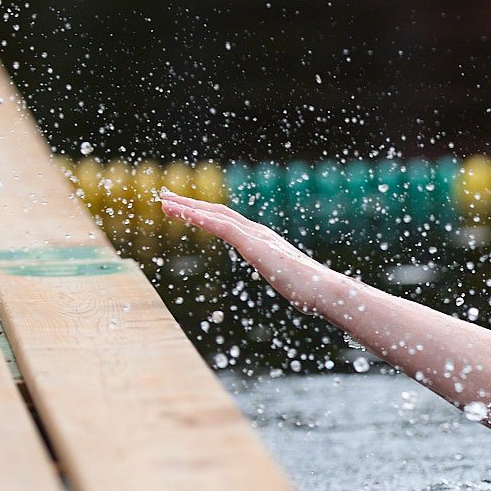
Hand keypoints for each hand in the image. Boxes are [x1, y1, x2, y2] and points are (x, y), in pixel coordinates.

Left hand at [158, 189, 321, 302]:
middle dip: (190, 204)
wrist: (326, 291)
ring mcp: (256, 236)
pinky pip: (221, 226)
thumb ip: (288, 280)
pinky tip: (183, 213)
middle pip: (218, 211)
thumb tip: (299, 291)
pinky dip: (199, 217)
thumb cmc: (313, 292)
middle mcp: (259, 232)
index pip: (229, 222)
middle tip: (165, 198)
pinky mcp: (254, 244)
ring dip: (188, 207)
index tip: (185, 210)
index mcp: (264, 241)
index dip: (205, 213)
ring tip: (164, 202)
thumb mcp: (292, 284)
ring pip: (215, 214)